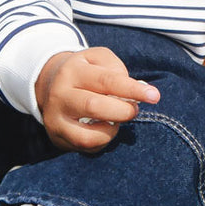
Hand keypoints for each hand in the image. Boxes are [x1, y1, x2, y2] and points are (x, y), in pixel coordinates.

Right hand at [35, 47, 159, 152]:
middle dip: (123, 111)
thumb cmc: (85, 71)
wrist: (50, 84)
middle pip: (95, 107)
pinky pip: (85, 147)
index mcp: (73, 70)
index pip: (107, 81)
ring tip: (116, 120)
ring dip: (112, 130)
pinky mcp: (56, 137)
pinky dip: (102, 141)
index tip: (154, 96)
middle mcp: (60, 94)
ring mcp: (55, 118)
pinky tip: (104, 129)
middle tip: (134, 110)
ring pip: (88, 136)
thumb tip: (134, 91)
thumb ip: (117, 70)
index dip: (132, 90)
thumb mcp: (98, 59)